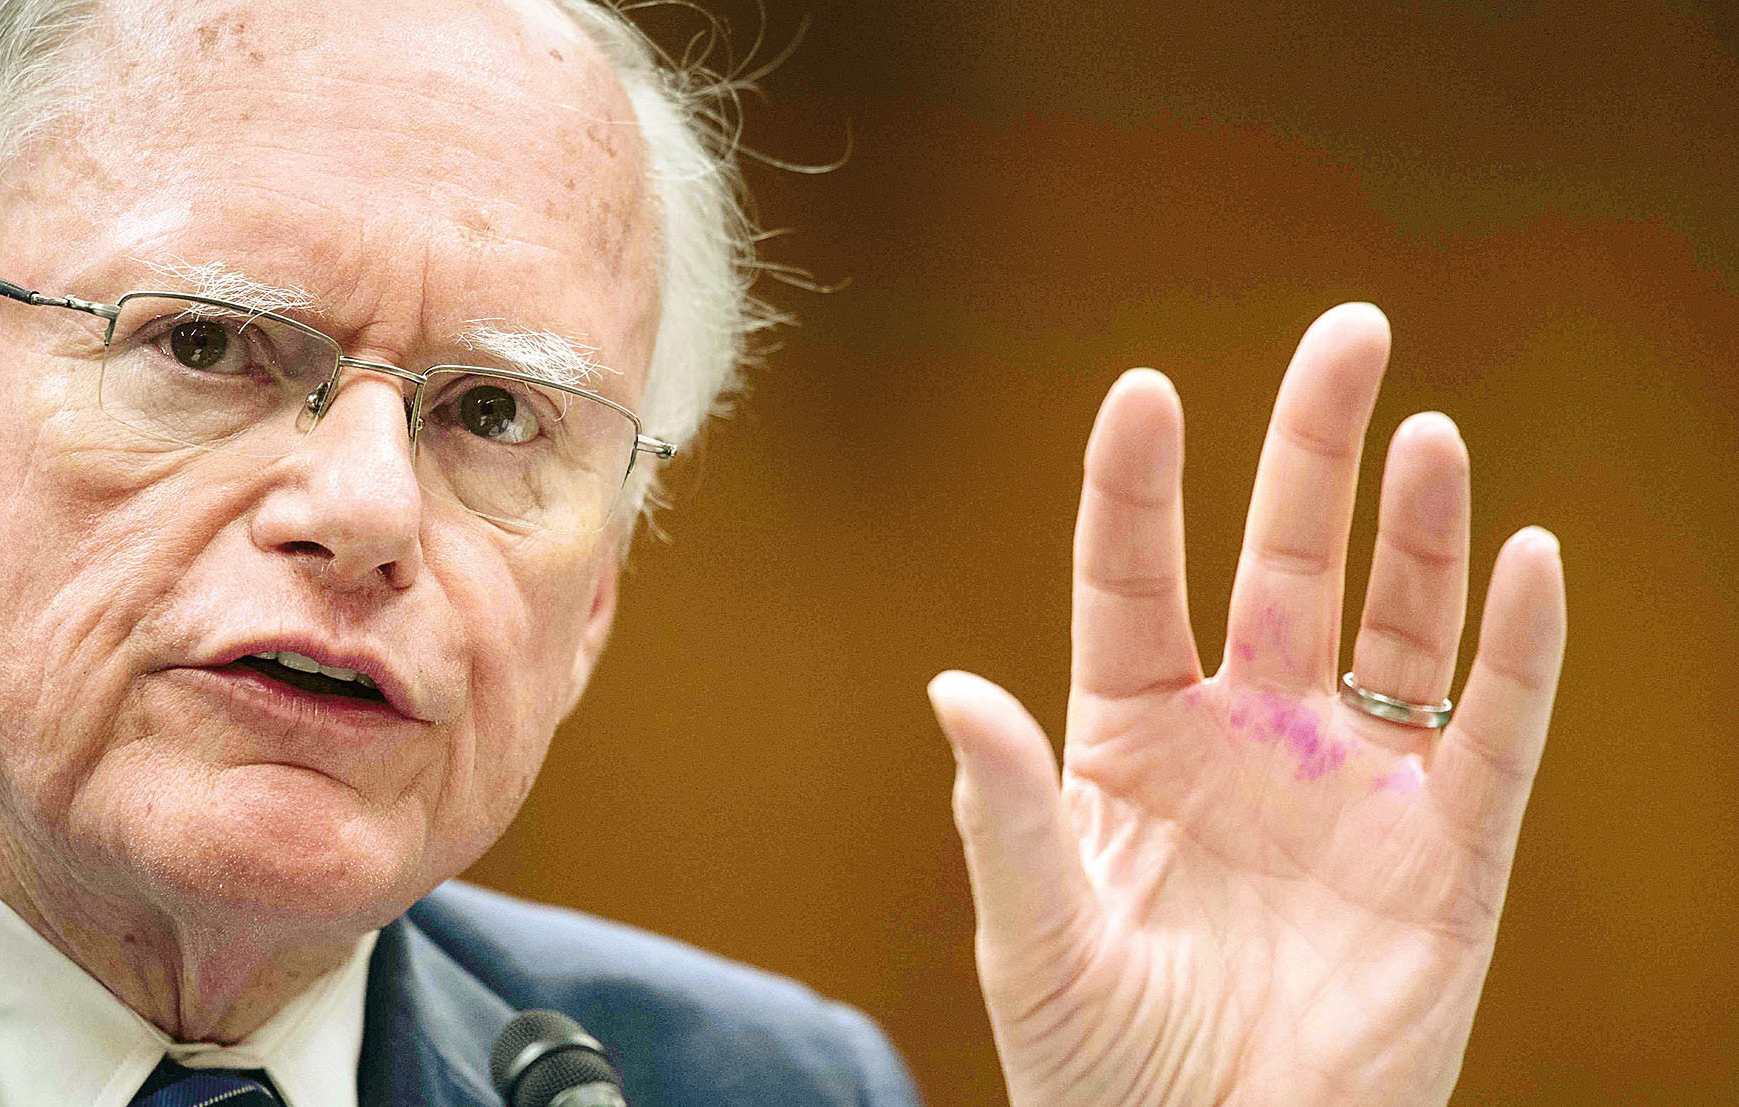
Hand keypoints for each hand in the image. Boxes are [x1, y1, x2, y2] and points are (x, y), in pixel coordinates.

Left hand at [929, 304, 1566, 1104]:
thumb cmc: (1103, 1072)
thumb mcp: (1039, 942)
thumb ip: (1010, 815)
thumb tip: (953, 685)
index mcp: (1131, 739)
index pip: (1133, 579)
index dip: (1138, 487)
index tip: (1144, 392)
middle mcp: (1247, 736)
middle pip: (1284, 560)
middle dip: (1313, 447)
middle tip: (1349, 329)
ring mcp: (1353, 786)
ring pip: (1397, 622)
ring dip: (1419, 527)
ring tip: (1421, 430)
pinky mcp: (1449, 856)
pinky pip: (1496, 735)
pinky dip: (1521, 650)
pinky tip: (1529, 559)